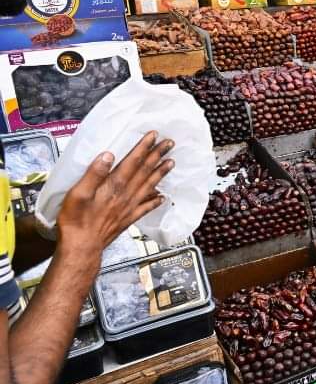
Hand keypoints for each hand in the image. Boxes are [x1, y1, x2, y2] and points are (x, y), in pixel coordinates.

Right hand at [56, 132, 174, 254]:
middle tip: (170, 143)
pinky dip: (156, 201)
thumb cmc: (76, 221)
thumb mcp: (78, 193)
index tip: (154, 136)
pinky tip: (163, 197)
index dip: (143, 148)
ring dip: (161, 173)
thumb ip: (94, 173)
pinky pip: (146, 207)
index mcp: (114, 186)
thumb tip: (108, 155)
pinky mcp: (128, 219)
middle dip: (157, 155)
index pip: (133, 162)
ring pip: (149, 186)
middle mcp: (126, 195)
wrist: (82, 247)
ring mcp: (129, 207)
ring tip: (171, 163)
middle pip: (145, 171)